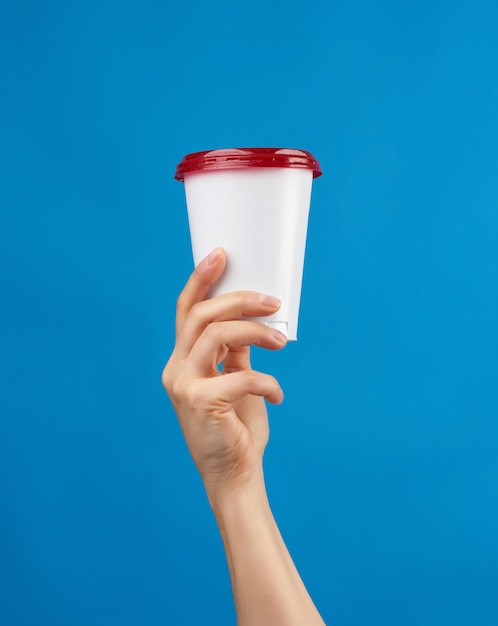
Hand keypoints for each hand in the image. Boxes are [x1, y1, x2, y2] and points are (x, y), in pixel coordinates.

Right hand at [162, 247, 286, 499]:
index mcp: (182, 360)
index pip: (186, 310)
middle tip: (273, 301)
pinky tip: (277, 395)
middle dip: (239, 299)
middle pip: (201, 315)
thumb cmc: (236, 426)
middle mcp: (175, 369)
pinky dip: (267, 381)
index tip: (220, 254)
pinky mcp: (201, 403)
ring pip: (218, 335)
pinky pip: (241, 376)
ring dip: (257, 332)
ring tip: (281, 342)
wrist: (234, 474)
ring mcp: (183, 386)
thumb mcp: (235, 380)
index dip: (201, 280)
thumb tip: (252, 320)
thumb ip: (235, 352)